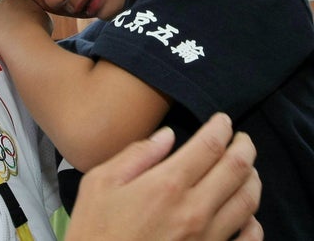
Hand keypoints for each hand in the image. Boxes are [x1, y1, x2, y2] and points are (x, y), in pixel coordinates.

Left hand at [0, 0, 52, 55]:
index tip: (23, 19)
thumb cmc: (39, 33)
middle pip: (4, 3)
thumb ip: (39, 15)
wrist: (25, 42)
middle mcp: (6, 3)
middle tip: (11, 25)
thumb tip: (36, 18)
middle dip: (6, 11)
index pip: (19, 1)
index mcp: (22, 0)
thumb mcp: (46, 20)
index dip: (20, 10)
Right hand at [66, 113, 261, 240]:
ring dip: (252, 177)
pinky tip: (246, 213)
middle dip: (244, 146)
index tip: (222, 120)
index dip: (221, 127)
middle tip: (241, 138)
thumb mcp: (100, 182)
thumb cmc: (94, 228)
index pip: (209, 146)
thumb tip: (166, 136)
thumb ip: (136, 155)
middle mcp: (194, 209)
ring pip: (248, 201)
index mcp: (166, 184)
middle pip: (236, 169)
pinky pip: (248, 239)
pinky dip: (254, 221)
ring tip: (246, 167)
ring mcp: (207, 237)